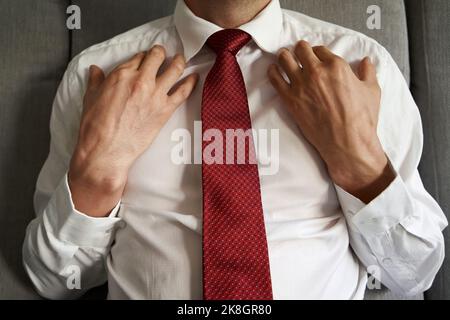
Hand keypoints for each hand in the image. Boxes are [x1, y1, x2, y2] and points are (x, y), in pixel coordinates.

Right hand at [69, 45, 198, 216]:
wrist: (107, 150)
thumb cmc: (96, 127)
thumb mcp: (91, 98)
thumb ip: (96, 81)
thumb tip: (95, 71)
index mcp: (121, 75)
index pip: (138, 57)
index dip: (143, 56)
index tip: (146, 58)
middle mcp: (140, 80)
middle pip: (157, 57)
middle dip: (161, 53)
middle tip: (164, 54)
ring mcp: (155, 94)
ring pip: (174, 69)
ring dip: (179, 61)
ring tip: (182, 59)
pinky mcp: (165, 109)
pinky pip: (183, 91)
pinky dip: (191, 82)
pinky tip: (195, 78)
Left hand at [268, 41, 393, 202]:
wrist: (347, 142)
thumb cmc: (361, 119)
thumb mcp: (372, 91)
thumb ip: (368, 72)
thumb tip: (366, 61)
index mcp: (337, 66)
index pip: (320, 49)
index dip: (316, 52)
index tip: (314, 56)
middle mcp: (317, 71)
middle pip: (300, 49)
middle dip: (299, 50)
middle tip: (297, 54)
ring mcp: (301, 85)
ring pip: (285, 59)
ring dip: (284, 56)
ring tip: (284, 58)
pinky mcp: (290, 100)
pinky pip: (275, 79)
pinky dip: (273, 71)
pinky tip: (273, 70)